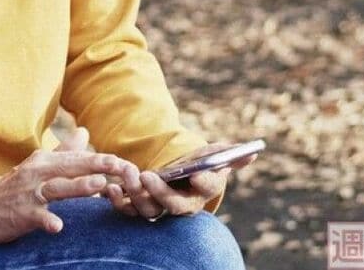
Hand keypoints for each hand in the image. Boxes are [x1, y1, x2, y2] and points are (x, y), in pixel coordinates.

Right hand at [0, 128, 137, 242]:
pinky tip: (59, 226)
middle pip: (70, 168)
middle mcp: (38, 173)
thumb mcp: (39, 164)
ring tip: (99, 185)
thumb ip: (64, 150)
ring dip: (78, 186)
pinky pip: (36, 217)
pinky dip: (47, 221)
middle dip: (96, 166)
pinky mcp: (22, 214)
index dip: (99, 159)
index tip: (122, 160)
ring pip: (57, 189)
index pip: (77, 158)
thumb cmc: (17, 186)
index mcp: (45, 161)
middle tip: (119, 165)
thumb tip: (85, 131)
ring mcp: (30, 194)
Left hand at [103, 143, 255, 220]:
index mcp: (204, 190)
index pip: (208, 189)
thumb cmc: (198, 164)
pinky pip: (128, 210)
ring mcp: (161, 207)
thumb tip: (252, 153)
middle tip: (149, 175)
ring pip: (150, 210)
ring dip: (137, 194)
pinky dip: (118, 202)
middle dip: (161, 193)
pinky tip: (111, 188)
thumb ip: (231, 156)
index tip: (197, 174)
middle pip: (175, 206)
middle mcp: (183, 204)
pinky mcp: (140, 206)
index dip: (204, 183)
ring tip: (129, 173)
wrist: (177, 174)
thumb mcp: (214, 156)